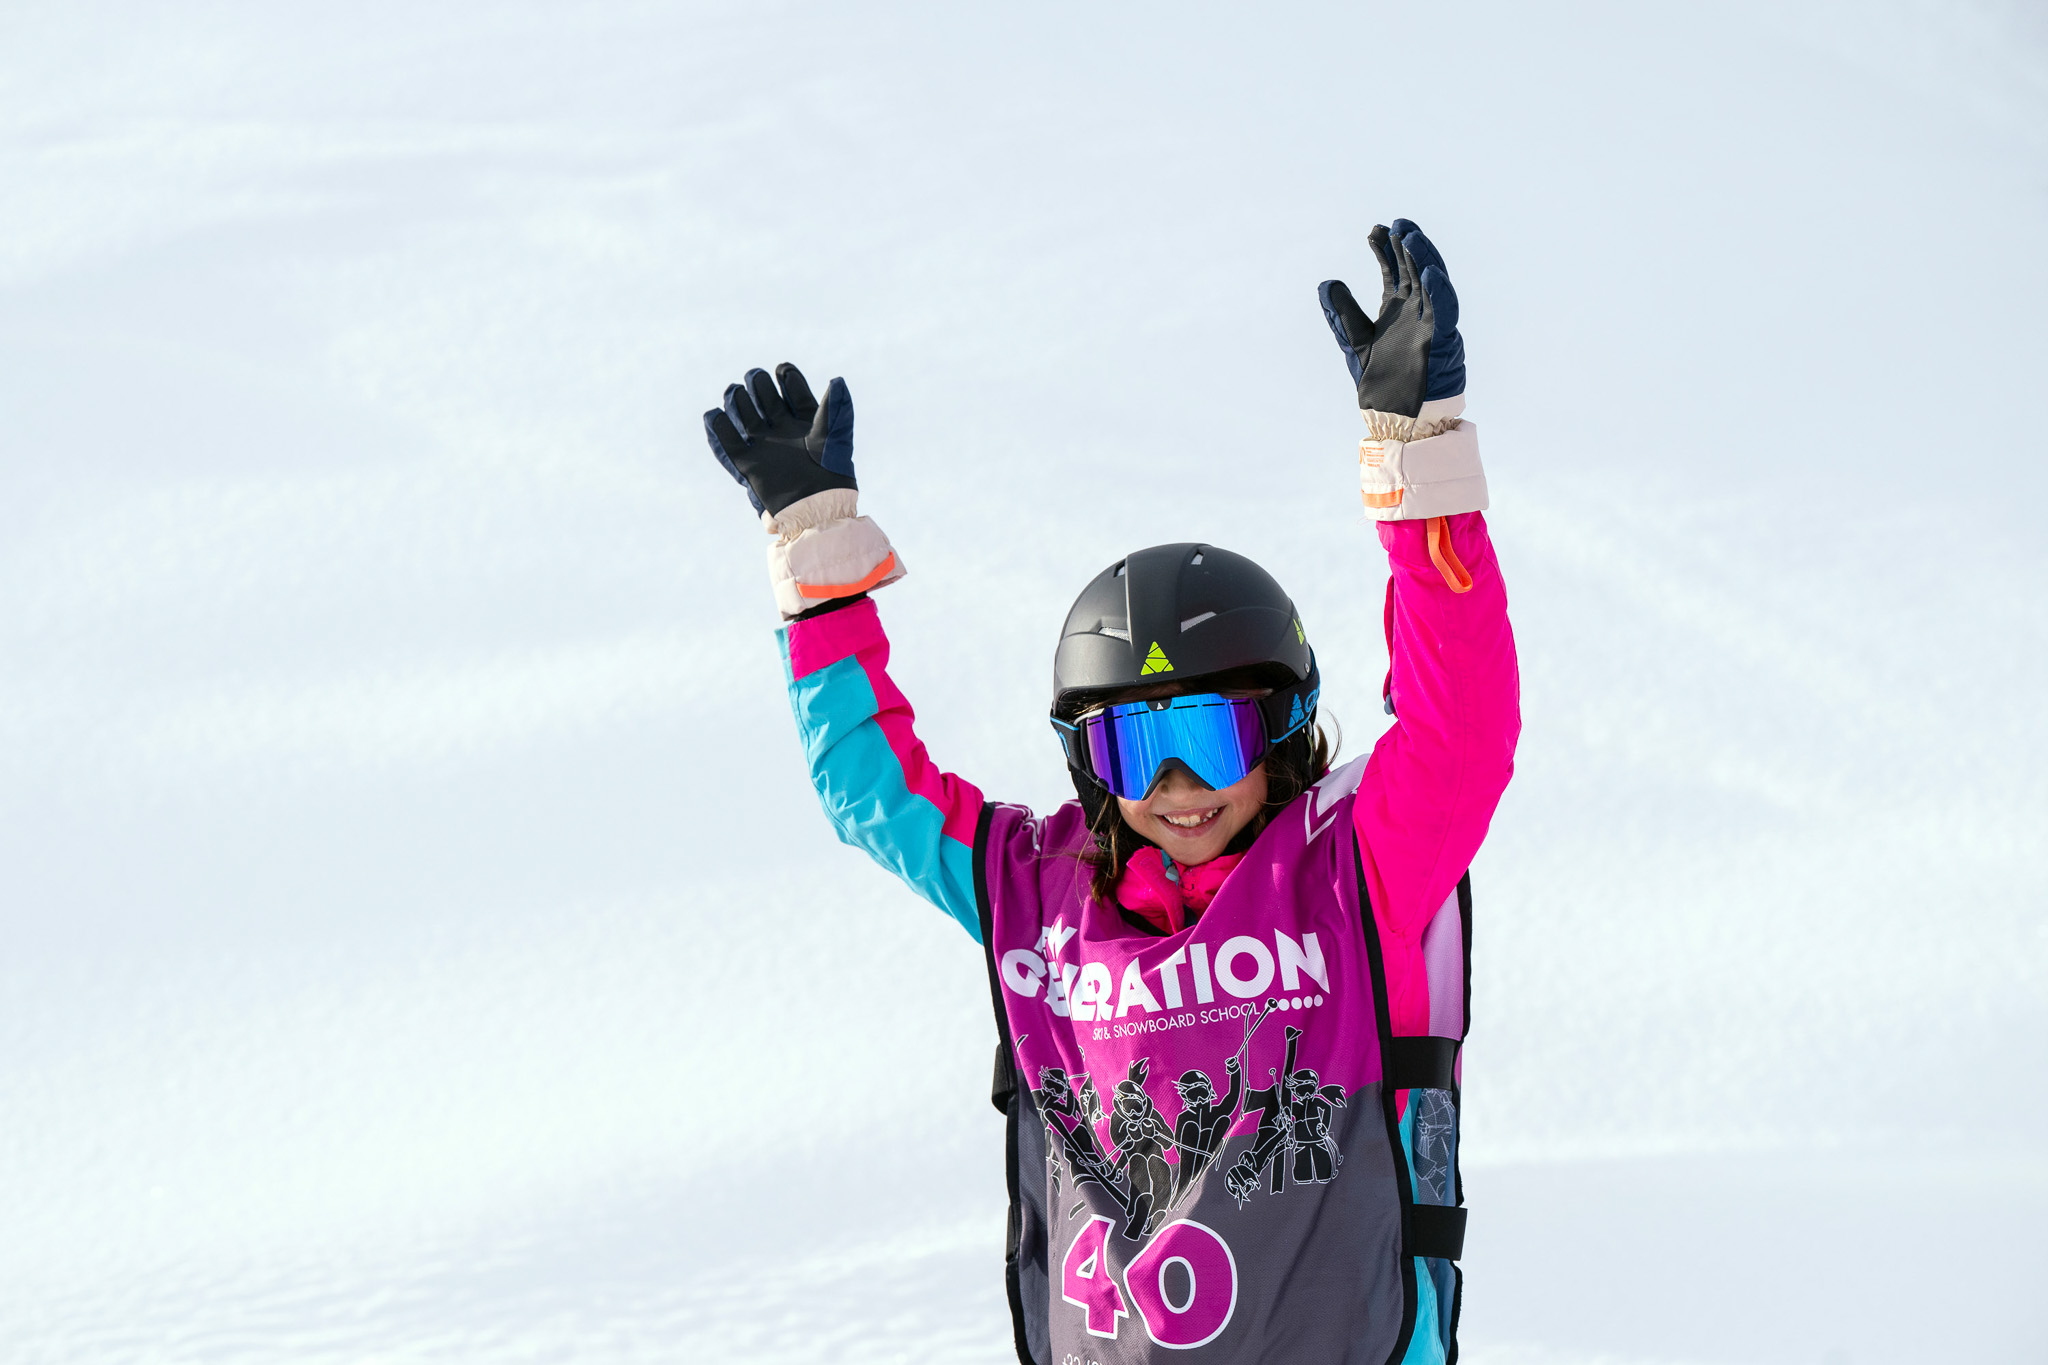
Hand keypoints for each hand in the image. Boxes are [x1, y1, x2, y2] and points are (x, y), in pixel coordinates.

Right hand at [703, 363, 855, 516]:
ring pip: (745, 414)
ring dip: (737, 399)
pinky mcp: (748, 463)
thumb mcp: (835, 438)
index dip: (787, 377)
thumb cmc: (831, 476)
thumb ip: (835, 409)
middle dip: (758, 383)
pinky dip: (718, 426)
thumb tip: (837, 380)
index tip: (783, 372)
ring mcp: (765, 445)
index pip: (794, 390)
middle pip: (765, 397)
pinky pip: (728, 441)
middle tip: (755, 379)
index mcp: (807, 421)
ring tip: (735, 392)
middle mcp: (784, 431)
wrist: (816, 510)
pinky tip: (714, 414)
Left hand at [1317, 219, 1464, 416]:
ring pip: (1432, 282)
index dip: (1385, 249)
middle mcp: (1416, 309)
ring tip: (1410, 237)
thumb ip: (1341, 314)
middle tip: (1396, 223)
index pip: (1392, 270)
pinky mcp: (1440, 337)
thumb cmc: (1381, 379)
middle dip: (1406, 245)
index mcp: (1396, 307)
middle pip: (1413, 268)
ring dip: (1423, 258)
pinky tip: (1427, 271)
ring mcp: (1430, 321)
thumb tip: (1326, 284)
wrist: (1394, 411)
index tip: (1374, 230)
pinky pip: (1444, 310)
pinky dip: (1438, 290)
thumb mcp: (1355, 341)